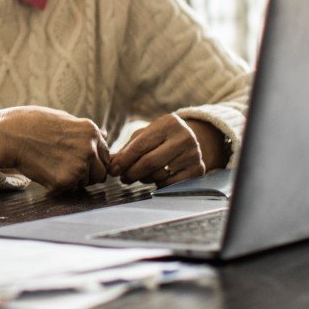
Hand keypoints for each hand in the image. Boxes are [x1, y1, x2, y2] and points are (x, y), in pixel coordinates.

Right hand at [0, 106, 111, 192]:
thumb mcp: (63, 119)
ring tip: (54, 167)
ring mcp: (79, 165)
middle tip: (66, 168)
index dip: (93, 161)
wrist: (9, 135)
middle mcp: (89, 148)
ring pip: (86, 183)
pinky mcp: (65, 180)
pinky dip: (60, 186)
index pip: (106, 156)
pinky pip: (70, 190)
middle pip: (101, 173)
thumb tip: (106, 135)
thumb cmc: (32, 124)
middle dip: (88, 174)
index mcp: (91, 131)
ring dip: (74, 180)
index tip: (77, 160)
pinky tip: (47, 173)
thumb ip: (84, 132)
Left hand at [110, 114, 226, 186]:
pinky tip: (155, 179)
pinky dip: (158, 184)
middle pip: (150, 162)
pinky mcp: (198, 170)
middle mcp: (184, 137)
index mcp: (168, 123)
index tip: (112, 170)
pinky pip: (171, 184)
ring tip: (139, 175)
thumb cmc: (160, 138)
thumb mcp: (145, 136)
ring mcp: (193, 154)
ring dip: (144, 179)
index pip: (140, 145)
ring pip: (160, 174)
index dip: (124, 160)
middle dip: (131, 173)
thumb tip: (110, 163)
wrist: (191, 141)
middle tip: (123, 178)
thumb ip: (127, 148)